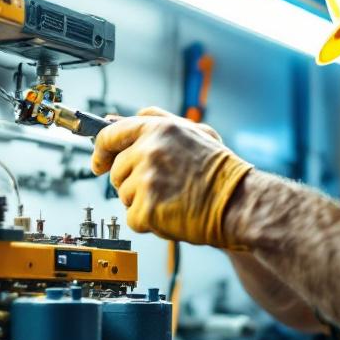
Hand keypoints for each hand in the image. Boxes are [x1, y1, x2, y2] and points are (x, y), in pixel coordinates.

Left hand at [91, 107, 252, 247]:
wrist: (240, 202)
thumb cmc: (221, 171)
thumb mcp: (195, 131)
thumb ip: (156, 121)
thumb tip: (119, 119)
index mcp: (157, 129)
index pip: (110, 135)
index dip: (100, 151)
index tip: (98, 162)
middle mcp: (149, 151)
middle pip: (116, 170)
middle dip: (132, 181)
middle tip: (159, 186)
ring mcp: (146, 180)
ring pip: (123, 195)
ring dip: (141, 201)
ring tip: (170, 198)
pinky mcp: (146, 209)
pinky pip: (132, 217)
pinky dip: (148, 221)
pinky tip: (170, 213)